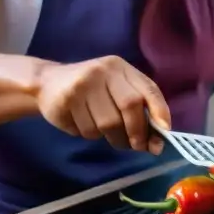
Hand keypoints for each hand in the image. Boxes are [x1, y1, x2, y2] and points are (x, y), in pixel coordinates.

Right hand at [36, 56, 170, 154]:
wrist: (47, 82)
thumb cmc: (91, 89)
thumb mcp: (115, 87)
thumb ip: (138, 108)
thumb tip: (157, 141)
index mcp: (120, 67)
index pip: (147, 88)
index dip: (160, 110)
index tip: (165, 132)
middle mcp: (103, 71)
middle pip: (130, 106)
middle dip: (137, 131)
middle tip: (137, 145)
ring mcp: (83, 84)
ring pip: (108, 124)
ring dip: (112, 137)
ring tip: (106, 132)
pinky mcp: (66, 100)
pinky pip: (87, 130)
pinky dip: (90, 134)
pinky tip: (83, 123)